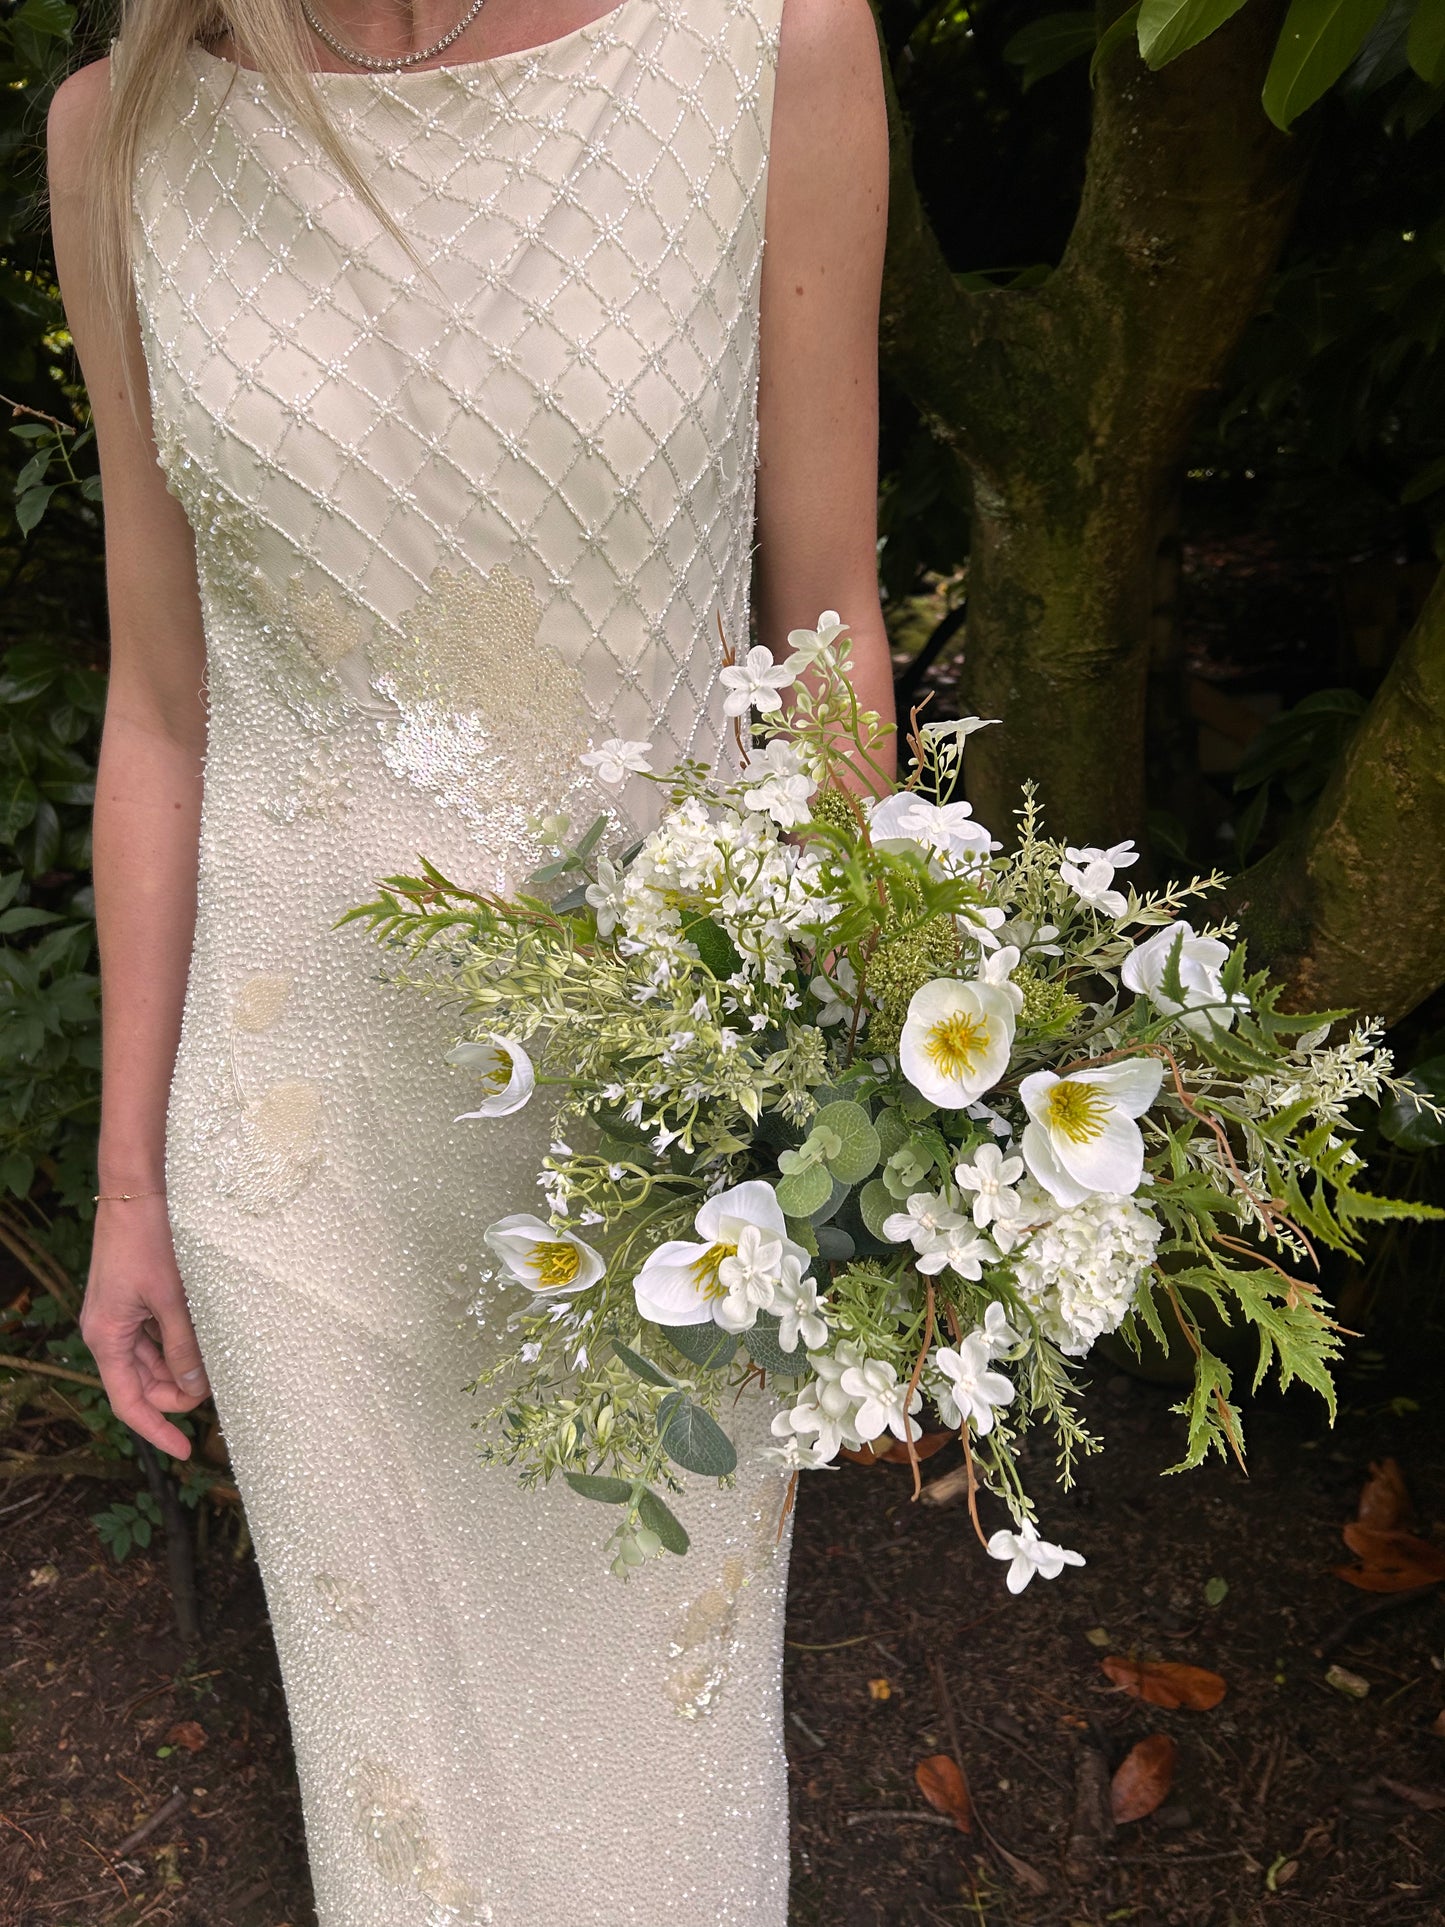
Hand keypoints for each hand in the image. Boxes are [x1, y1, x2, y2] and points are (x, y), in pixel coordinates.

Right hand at [81, 1195, 209, 1457]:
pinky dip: (179, 1342)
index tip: (185, 1450)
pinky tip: (206, 1337)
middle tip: (219, 1388)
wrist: (137, 1192)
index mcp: (107, 1336)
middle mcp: (108, 1331)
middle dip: (177, 1393)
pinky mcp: (134, 1299)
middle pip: (143, 1383)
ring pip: (153, 1360)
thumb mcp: (172, 1298)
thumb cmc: (147, 1239)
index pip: (129, 1401)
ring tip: (218, 1361)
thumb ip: (183, 1346)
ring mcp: (121, 1315)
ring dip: (181, 1367)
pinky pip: (156, 1335)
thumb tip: (195, 1391)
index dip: (157, 1430)